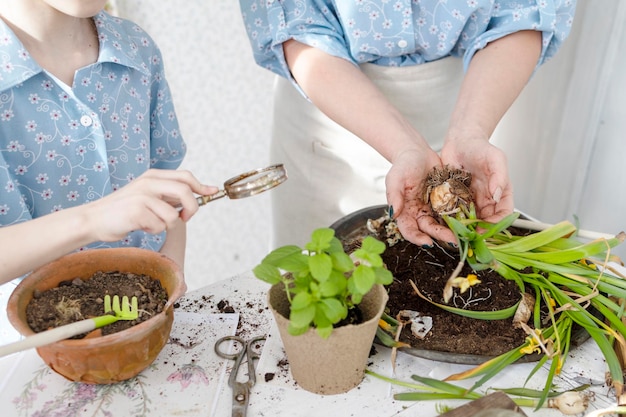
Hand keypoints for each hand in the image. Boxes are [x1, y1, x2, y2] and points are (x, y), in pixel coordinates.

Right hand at [84, 169, 217, 241]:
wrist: (93, 219)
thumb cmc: (123, 210)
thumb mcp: (147, 195)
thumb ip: (169, 194)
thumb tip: (200, 193)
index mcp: (152, 176)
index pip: (185, 177)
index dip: (201, 186)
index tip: (212, 193)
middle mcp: (149, 183)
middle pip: (185, 192)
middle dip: (192, 208)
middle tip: (185, 218)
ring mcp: (142, 196)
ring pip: (173, 214)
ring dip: (167, 224)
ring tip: (151, 223)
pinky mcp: (137, 211)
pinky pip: (160, 226)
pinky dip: (154, 230)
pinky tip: (141, 226)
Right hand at [386, 149, 456, 246]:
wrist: (418, 153)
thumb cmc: (403, 165)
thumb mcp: (395, 178)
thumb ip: (394, 195)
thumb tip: (394, 213)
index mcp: (405, 212)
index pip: (409, 230)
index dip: (417, 238)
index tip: (428, 242)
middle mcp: (418, 214)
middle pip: (428, 230)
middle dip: (440, 235)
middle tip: (453, 239)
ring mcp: (432, 209)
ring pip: (442, 224)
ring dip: (451, 230)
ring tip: (463, 233)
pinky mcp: (445, 202)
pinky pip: (452, 212)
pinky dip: (459, 217)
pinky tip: (469, 219)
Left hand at [441, 137, 513, 223]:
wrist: (460, 140)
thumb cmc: (481, 147)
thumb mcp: (495, 158)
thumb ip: (499, 176)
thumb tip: (498, 194)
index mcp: (499, 193)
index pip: (503, 214)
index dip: (495, 224)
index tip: (485, 229)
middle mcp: (485, 200)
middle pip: (485, 221)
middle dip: (477, 230)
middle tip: (467, 236)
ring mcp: (470, 201)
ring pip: (469, 220)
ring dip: (463, 227)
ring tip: (455, 231)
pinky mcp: (454, 198)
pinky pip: (453, 212)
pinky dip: (450, 218)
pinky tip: (444, 221)